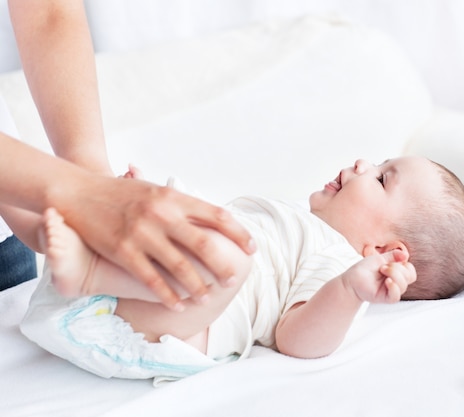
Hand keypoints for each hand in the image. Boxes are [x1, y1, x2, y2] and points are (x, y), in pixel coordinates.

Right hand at [54, 172, 254, 310]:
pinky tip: (178, 305)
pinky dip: (167, 295)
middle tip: (233, 279)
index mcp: (174, 196)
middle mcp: (162, 213)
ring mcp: (142, 233)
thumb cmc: (121, 193)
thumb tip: (214, 221)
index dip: (239, 233)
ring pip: (179, 266)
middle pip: (204, 243)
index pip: (217, 215)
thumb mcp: (156, 190)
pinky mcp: (123, 251)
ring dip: (197, 285)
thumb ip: (183, 205)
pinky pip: (151, 279)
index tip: (252, 248)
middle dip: (223, 264)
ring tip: (208, 297)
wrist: (78, 192)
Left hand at [342, 249, 415, 303]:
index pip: (411, 272)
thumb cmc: (365, 269)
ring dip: (394, 274)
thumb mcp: (380, 258)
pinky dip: (394, 287)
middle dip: (397, 268)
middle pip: (409, 277)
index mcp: (397, 274)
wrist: (352, 278)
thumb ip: (393, 256)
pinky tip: (387, 281)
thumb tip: (406, 255)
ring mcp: (391, 291)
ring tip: (382, 270)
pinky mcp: (385, 298)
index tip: (392, 261)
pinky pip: (396, 296)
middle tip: (383, 266)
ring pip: (404, 285)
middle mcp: (396, 283)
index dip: (406, 265)